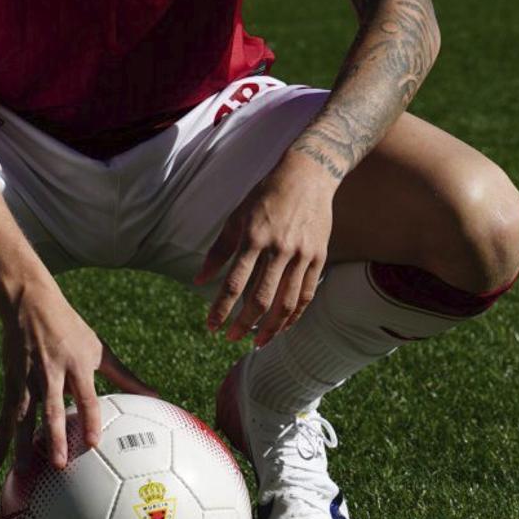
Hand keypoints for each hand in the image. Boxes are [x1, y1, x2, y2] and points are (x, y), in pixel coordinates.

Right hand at [0, 278, 155, 472]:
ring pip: (24, 414)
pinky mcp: (11, 381)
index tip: (93, 443)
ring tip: (23, 471)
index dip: (89, 418)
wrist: (31, 302)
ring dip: (22, 443)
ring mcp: (28, 377)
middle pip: (53, 408)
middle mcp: (51, 372)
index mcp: (77, 364)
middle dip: (55, 436)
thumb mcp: (100, 349)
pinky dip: (1, 439)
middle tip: (58, 464)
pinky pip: (6, 414)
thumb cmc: (71, 328)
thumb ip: (126, 377)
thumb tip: (156, 396)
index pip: (86, 396)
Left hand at [195, 154, 335, 347]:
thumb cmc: (265, 196)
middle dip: (244, 324)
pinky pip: (306, 294)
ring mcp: (302, 254)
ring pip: (287, 302)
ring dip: (271, 327)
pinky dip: (294, 315)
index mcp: (254, 237)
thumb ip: (218, 251)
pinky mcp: (319, 257)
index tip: (211, 327)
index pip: (235, 283)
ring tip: (257, 341)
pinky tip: (282, 326)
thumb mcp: (237, 217)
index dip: (221, 309)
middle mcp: (279, 249)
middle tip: (231, 339)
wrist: (308, 177)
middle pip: (261, 299)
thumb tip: (199, 281)